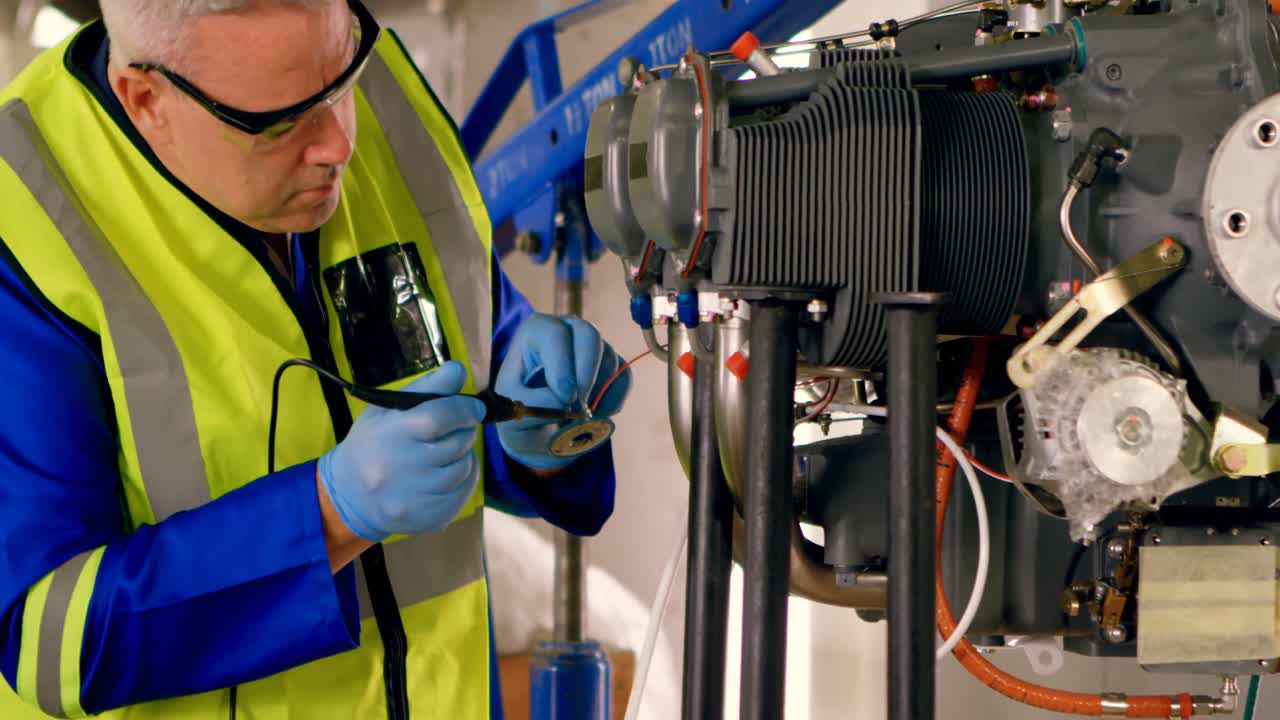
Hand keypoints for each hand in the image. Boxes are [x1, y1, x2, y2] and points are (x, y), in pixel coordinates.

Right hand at [318, 361, 484, 541]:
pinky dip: (464, 478)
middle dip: (464, 431)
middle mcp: (406, 467)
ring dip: (463, 455)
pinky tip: (446, 473)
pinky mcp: (431, 518)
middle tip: (453, 431)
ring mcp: (419, 497)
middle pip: (458, 442)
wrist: (349, 497)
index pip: (439, 417)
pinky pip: (465, 491)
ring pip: (465, 467)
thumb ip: (426, 388)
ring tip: (444, 453)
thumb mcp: (386, 410)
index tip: (474, 408)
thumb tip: (459, 370)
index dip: (464, 408)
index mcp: (393, 435)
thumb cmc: (370, 445)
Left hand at [495, 314, 631, 470]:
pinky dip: (614, 400)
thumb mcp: (514, 403)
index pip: (554, 335)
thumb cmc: (519, 401)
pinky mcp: (611, 363)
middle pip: (589, 334)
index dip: (562, 367)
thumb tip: (566, 401)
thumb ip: (535, 402)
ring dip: (598, 393)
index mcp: (537, 330)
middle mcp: (568, 329)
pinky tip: (597, 415)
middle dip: (587, 373)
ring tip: (579, 416)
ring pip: (609, 358)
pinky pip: (623, 376)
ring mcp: (593, 345)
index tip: (564, 398)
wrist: (535, 415)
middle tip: (581, 406)